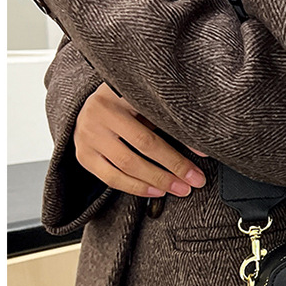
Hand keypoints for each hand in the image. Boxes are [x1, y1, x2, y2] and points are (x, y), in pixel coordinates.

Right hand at [74, 82, 207, 198]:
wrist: (89, 106)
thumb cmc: (126, 103)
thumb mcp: (145, 103)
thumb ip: (169, 121)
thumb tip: (202, 150)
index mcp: (119, 94)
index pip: (156, 121)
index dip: (180, 142)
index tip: (200, 160)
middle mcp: (99, 114)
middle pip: (142, 145)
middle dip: (172, 167)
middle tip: (193, 182)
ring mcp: (87, 136)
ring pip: (125, 165)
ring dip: (156, 181)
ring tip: (178, 189)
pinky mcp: (83, 156)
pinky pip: (110, 178)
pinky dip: (135, 187)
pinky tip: (154, 191)